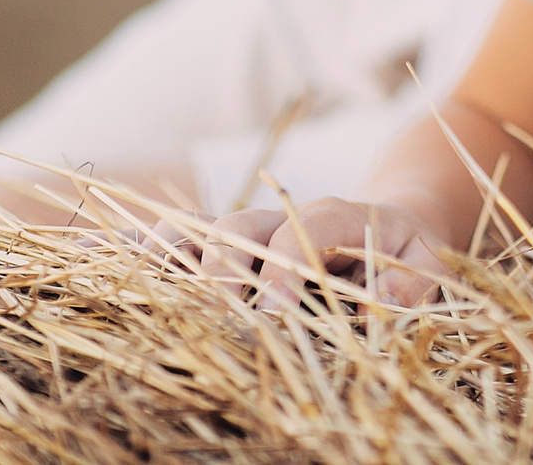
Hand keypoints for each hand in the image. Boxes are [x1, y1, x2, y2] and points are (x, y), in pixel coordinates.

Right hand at [146, 197, 449, 309]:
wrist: (392, 227)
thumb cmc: (413, 254)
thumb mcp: (436, 265)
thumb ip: (417, 281)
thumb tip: (386, 304)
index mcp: (337, 217)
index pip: (305, 228)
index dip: (287, 266)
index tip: (275, 311)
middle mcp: (282, 219)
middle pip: (239, 228)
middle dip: (222, 268)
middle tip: (217, 315)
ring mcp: (249, 235)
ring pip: (198, 233)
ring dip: (167, 256)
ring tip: (133, 284)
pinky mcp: (227, 255)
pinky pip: (177, 248)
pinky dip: (139, 252)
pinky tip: (96, 256)